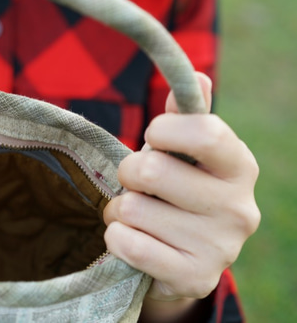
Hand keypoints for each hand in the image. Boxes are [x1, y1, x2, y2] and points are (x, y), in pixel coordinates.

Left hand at [103, 73, 259, 321]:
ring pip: (131, 209)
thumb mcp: (185, 154)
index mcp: (239, 167)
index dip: (162, 131)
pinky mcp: (192, 278)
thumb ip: (185, 118)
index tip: (153, 138)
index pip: (203, 131)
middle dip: (128, 173)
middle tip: (136, 183)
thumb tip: (196, 76)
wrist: (184, 258)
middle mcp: (239, 209)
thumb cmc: (179, 191)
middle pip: (151, 170)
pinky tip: (130, 238)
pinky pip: (127, 244)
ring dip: (119, 210)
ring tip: (136, 216)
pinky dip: (115, 237)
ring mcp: (219, 248)